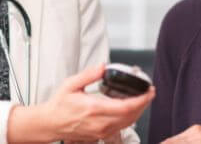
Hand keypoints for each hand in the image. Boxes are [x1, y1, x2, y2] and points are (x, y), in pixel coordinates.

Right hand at [8, 64, 154, 142]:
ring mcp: (101, 131)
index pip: (126, 107)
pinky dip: (130, 117)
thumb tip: (103, 66)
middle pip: (131, 116)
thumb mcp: (71, 84)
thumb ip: (89, 75)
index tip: (149, 90)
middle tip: (150, 92)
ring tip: (143, 98)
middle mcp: (100, 122)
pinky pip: (121, 127)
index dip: (141, 99)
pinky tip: (132, 109)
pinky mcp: (101, 134)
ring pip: (128, 123)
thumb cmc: (60, 105)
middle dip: (144, 104)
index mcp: (94, 108)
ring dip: (139, 111)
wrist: (51, 123)